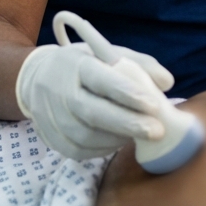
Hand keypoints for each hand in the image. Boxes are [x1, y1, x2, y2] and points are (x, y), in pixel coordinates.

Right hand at [15, 42, 174, 159]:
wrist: (37, 79)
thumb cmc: (85, 65)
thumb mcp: (110, 54)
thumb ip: (141, 64)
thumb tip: (168, 82)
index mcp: (78, 65)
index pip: (102, 80)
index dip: (128, 93)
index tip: (155, 105)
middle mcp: (60, 91)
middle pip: (93, 113)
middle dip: (128, 123)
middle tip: (158, 131)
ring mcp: (52, 117)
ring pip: (86, 136)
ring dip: (118, 138)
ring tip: (141, 134)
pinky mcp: (50, 138)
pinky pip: (79, 150)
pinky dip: (103, 148)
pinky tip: (120, 140)